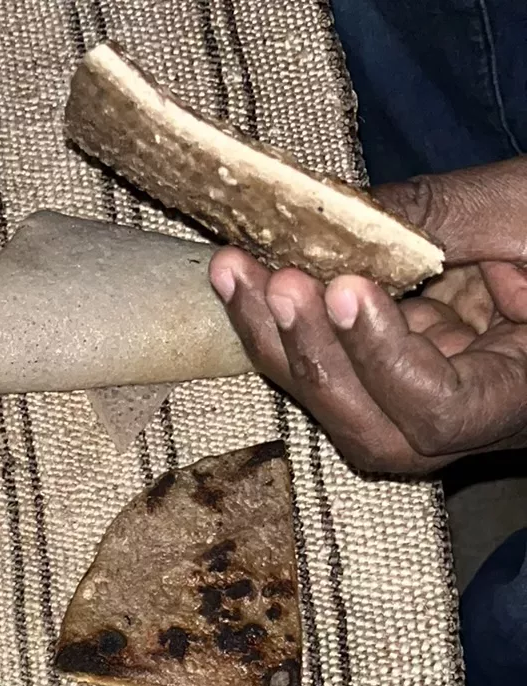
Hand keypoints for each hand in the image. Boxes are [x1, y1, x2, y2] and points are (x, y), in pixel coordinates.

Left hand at [208, 155, 526, 473]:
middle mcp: (463, 426)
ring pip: (339, 406)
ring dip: (279, 342)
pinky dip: (289, 323)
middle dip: (310, 356)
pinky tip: (248, 276)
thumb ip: (450, 217)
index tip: (346, 290)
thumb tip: (345, 209)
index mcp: (516, 399)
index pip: (438, 412)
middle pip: (370, 428)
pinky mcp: (396, 374)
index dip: (385, 360)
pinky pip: (333, 363)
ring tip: (234, 272)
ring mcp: (422, 408)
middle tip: (271, 280)